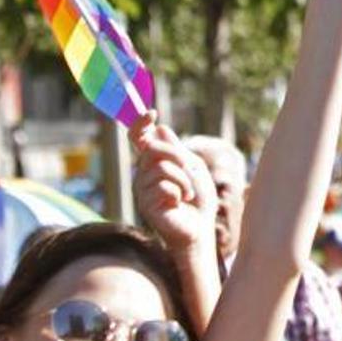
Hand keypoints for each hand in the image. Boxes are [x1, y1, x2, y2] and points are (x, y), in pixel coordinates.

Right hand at [130, 112, 217, 253]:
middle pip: (153, 148)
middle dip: (177, 155)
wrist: (201, 227)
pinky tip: (180, 203)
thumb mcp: (192, 167)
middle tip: (189, 169)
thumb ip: (176, 150)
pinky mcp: (146, 205)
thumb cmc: (198, 198)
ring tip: (187, 193)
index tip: (151, 113)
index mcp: (154, 163)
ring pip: (161, 167)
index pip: (140, 140)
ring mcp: (142, 190)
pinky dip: (181, 191)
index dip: (141, 125)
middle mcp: (143, 175)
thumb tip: (160, 128)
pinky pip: (164, 185)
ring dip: (183, 178)